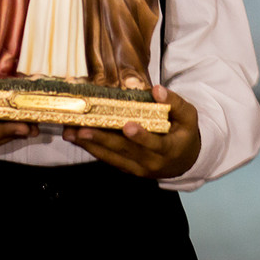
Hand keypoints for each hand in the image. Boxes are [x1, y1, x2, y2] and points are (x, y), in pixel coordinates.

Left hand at [62, 85, 200, 177]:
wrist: (183, 161)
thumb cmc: (184, 133)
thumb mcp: (188, 116)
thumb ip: (175, 103)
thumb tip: (157, 90)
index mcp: (169, 149)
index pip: (154, 144)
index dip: (141, 136)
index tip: (128, 126)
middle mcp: (151, 162)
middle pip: (125, 151)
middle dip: (102, 139)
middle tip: (82, 129)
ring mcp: (138, 168)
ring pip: (112, 157)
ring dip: (90, 145)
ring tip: (71, 133)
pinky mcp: (128, 169)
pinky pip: (109, 159)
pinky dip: (93, 148)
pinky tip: (78, 139)